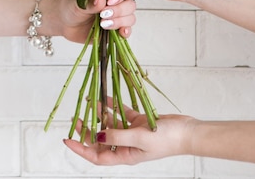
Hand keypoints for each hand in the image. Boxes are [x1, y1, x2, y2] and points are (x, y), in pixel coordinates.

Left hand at [56, 0, 135, 43]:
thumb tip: (101, 0)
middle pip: (130, 5)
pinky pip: (126, 31)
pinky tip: (121, 32)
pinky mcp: (115, 31)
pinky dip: (126, 32)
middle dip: (119, 10)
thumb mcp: (78, 2)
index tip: (109, 0)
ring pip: (130, 18)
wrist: (65, 23)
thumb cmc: (72, 7)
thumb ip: (90, 2)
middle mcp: (116, 3)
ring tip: (103, 24)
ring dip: (120, 21)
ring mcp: (117, 17)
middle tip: (103, 14)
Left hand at [63, 104, 195, 164]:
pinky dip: (113, 105)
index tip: (67, 140)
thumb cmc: (167, 139)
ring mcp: (132, 132)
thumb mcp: (140, 138)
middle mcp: (125, 145)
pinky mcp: (139, 121)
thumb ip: (117, 136)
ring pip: (109, 124)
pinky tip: (105, 97)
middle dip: (87, 129)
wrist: (187, 131)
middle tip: (75, 117)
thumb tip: (97, 136)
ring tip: (89, 101)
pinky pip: (121, 112)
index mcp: (124, 155)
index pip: (96, 156)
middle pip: (100, 139)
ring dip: (99, 114)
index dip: (81, 149)